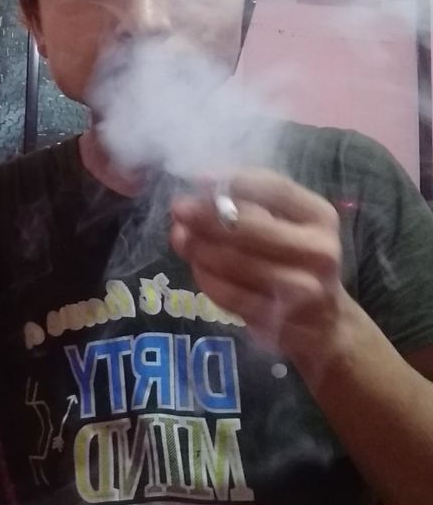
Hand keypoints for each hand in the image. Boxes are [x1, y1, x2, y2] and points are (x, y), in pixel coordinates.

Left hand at [170, 169, 349, 366]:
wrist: (326, 325)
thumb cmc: (297, 261)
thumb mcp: (290, 225)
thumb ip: (254, 203)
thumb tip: (202, 185)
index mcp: (320, 217)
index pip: (275, 188)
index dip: (234, 181)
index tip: (199, 179)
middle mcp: (318, 250)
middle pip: (249, 225)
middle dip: (206, 215)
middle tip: (178, 209)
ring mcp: (301, 289)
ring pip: (234, 261)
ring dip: (199, 247)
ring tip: (181, 238)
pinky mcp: (279, 319)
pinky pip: (229, 293)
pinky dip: (206, 277)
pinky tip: (197, 267)